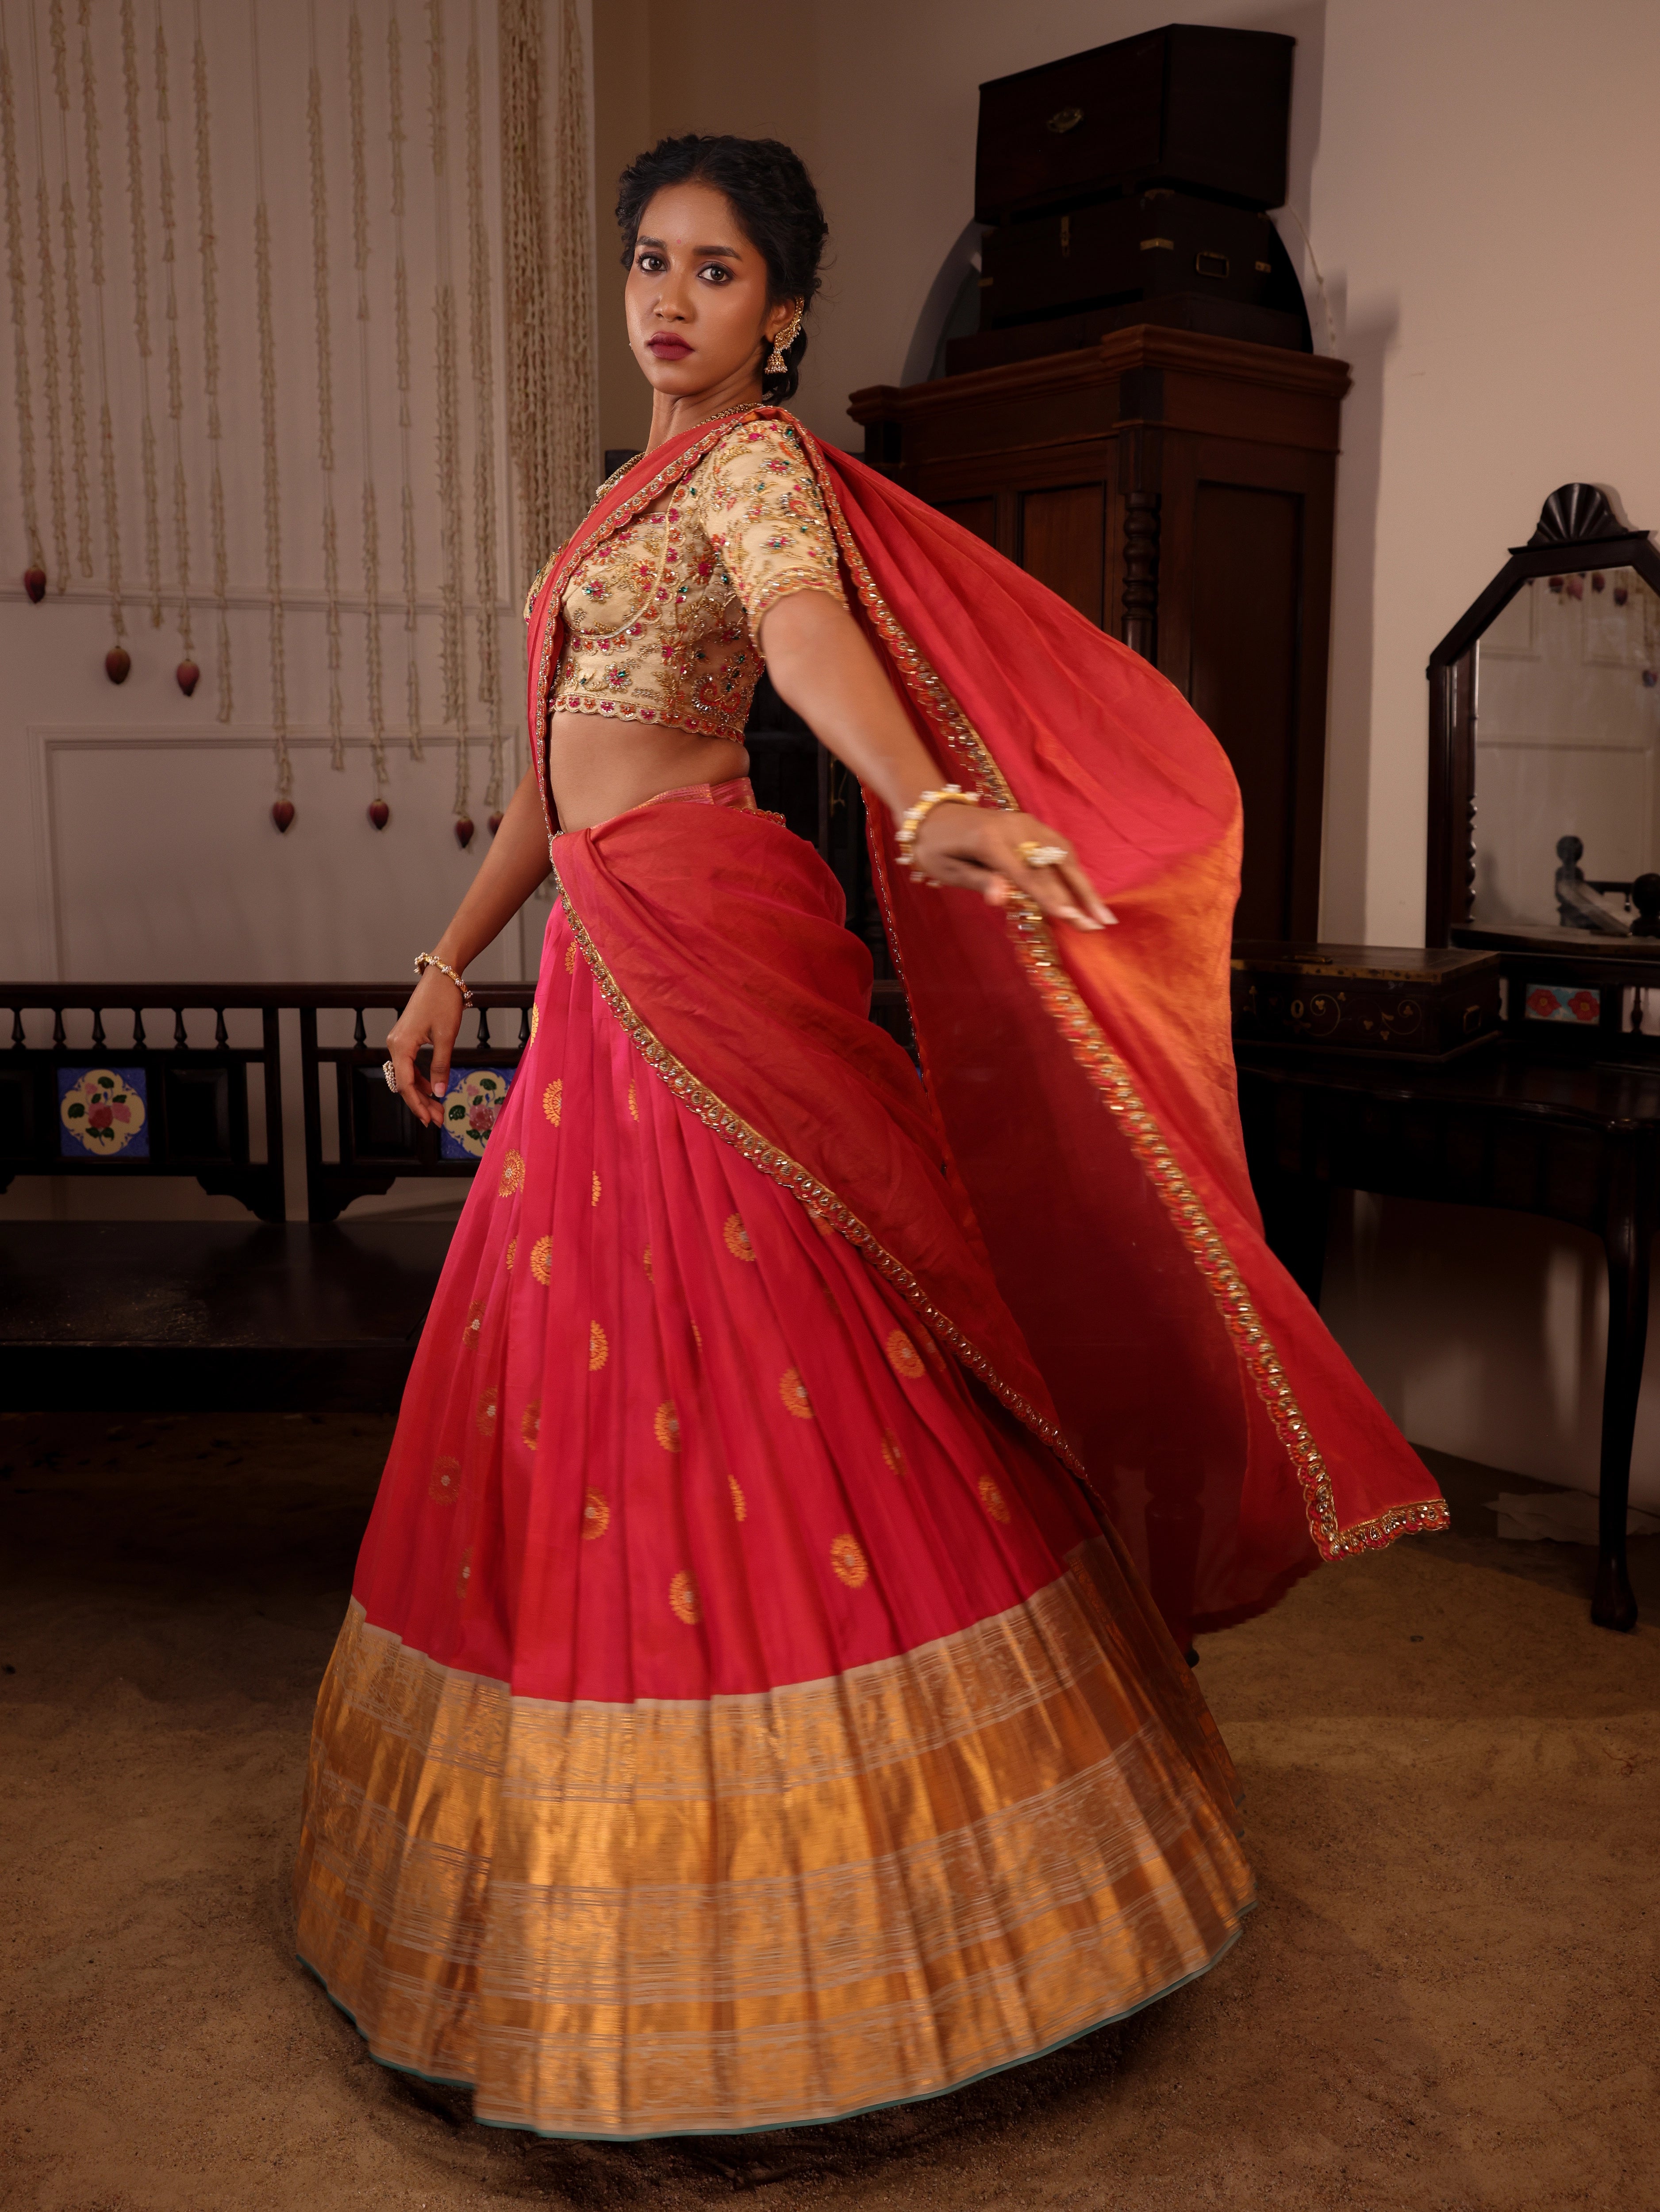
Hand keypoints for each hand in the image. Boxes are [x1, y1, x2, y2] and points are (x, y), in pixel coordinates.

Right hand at [386, 965, 466, 1127]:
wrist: (441, 977)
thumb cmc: (444, 1003)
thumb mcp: (446, 1037)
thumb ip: (441, 1066)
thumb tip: (440, 1093)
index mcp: (401, 1046)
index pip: (405, 1085)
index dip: (417, 1105)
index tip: (430, 1121)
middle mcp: (395, 1045)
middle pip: (404, 1083)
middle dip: (421, 1103)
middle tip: (438, 1121)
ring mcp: (399, 1041)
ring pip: (407, 1076)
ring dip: (422, 1093)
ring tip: (439, 1109)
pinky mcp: (406, 1038)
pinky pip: (409, 1065)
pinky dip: (421, 1079)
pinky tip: (434, 1089)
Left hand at [908, 803, 1115, 930]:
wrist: (934, 814)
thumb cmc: (935, 848)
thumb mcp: (946, 869)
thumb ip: (977, 881)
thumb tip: (1001, 900)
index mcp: (990, 841)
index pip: (1026, 875)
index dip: (1050, 898)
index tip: (1072, 918)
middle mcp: (1015, 828)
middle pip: (1053, 866)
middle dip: (1079, 897)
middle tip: (1099, 922)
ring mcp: (1026, 823)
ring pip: (1064, 855)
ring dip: (1084, 884)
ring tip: (1100, 912)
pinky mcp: (1031, 824)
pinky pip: (1058, 848)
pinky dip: (1074, 870)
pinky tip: (1085, 891)